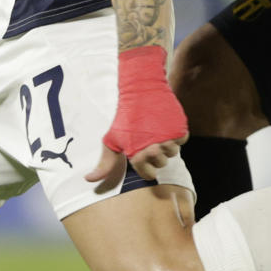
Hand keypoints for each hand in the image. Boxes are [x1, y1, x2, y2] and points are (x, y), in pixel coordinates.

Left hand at [85, 47, 188, 185]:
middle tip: (147, 138)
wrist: (142, 90)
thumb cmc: (125, 117)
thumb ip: (104, 164)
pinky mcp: (180, 129)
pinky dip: (175, 134)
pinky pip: (181, 140)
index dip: (146, 166)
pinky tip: (164, 124)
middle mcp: (154, 149)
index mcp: (137, 154)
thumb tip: (89, 180)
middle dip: (155, 154)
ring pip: (172, 153)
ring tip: (156, 130)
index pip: (148, 175)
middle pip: (161, 164)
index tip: (142, 154)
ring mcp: (169, 139)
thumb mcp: (111, 140)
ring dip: (166, 144)